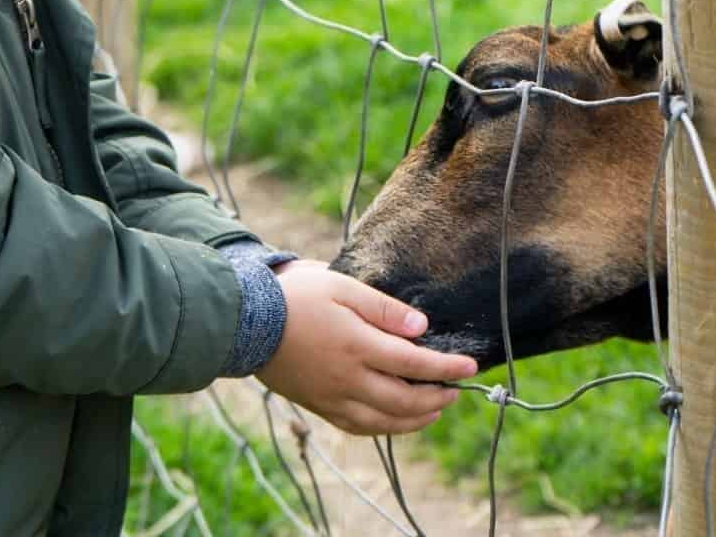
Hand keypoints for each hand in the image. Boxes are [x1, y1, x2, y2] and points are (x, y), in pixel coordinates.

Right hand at [256, 260, 477, 434]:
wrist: (245, 321)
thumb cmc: (294, 296)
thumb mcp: (342, 286)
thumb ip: (383, 308)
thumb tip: (421, 328)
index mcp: (357, 345)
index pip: (414, 363)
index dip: (446, 368)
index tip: (470, 367)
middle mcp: (348, 378)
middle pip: (404, 399)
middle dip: (436, 397)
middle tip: (456, 391)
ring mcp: (332, 396)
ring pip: (384, 421)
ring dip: (415, 419)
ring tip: (435, 410)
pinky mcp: (318, 405)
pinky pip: (358, 426)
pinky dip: (384, 428)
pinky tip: (394, 421)